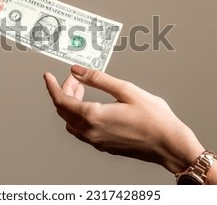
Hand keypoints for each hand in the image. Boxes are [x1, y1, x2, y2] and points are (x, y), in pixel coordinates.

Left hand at [44, 65, 204, 173]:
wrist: (169, 145)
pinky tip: (91, 105)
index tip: (47, 76)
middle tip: (74, 78)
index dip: (52, 86)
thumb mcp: (126, 90)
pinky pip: (81, 130)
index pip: (60, 100)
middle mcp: (90, 131)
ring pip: (70, 121)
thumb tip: (76, 71)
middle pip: (63, 110)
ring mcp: (96, 141)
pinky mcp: (103, 146)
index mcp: (92, 116)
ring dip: (71, 104)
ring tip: (82, 89)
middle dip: (64, 91)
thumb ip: (98, 79)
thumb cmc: (154, 119)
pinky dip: (79, 115)